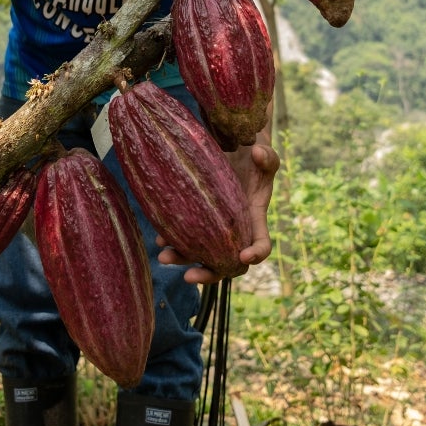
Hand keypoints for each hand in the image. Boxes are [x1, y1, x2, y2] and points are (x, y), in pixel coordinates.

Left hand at [157, 135, 279, 284]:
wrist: (233, 149)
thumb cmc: (252, 154)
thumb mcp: (264, 153)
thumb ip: (266, 155)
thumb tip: (257, 152)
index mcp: (254, 218)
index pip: (261, 243)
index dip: (256, 254)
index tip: (244, 256)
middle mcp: (235, 230)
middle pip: (226, 263)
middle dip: (208, 273)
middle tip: (189, 276)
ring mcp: (215, 227)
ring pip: (201, 253)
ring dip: (182, 259)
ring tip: (163, 256)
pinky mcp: (198, 217)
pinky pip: (186, 236)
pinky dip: (172, 240)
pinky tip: (158, 237)